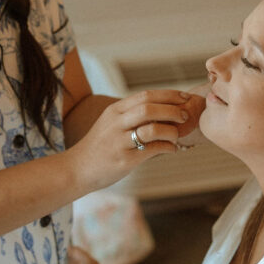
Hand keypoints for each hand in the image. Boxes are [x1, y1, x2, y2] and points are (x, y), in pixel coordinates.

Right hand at [68, 89, 201, 193]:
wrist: (77, 169)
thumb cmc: (101, 146)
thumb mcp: (112, 124)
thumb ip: (133, 116)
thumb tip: (166, 110)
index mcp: (115, 110)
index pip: (146, 95)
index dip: (169, 95)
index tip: (185, 97)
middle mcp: (116, 123)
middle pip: (149, 108)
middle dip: (173, 110)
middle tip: (185, 116)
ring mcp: (119, 141)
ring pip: (152, 129)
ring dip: (172, 131)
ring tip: (177, 136)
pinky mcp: (124, 160)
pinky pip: (152, 150)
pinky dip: (168, 148)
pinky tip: (172, 149)